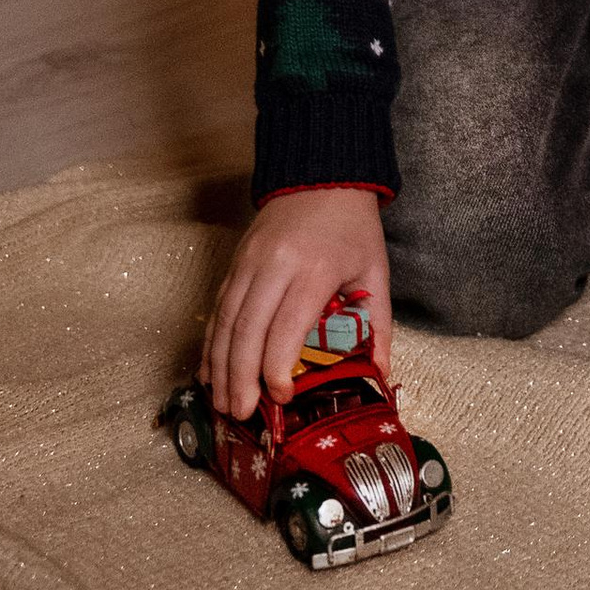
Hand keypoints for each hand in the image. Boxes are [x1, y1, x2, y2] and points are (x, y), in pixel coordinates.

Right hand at [204, 187, 389, 419]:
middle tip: (241, 414)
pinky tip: (209, 369)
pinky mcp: (236, 260)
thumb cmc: (353, 227)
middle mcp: (275, 266)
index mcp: (314, 269)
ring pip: (225, 320)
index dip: (276, 368)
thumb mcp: (374, 271)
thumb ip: (377, 325)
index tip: (280, 398)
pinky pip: (218, 306)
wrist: (323, 174)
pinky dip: (211, 341)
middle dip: (240, 377)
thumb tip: (380, 374)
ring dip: (220, 365)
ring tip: (222, 402)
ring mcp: (250, 262)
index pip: (286, 327)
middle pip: (247, 329)